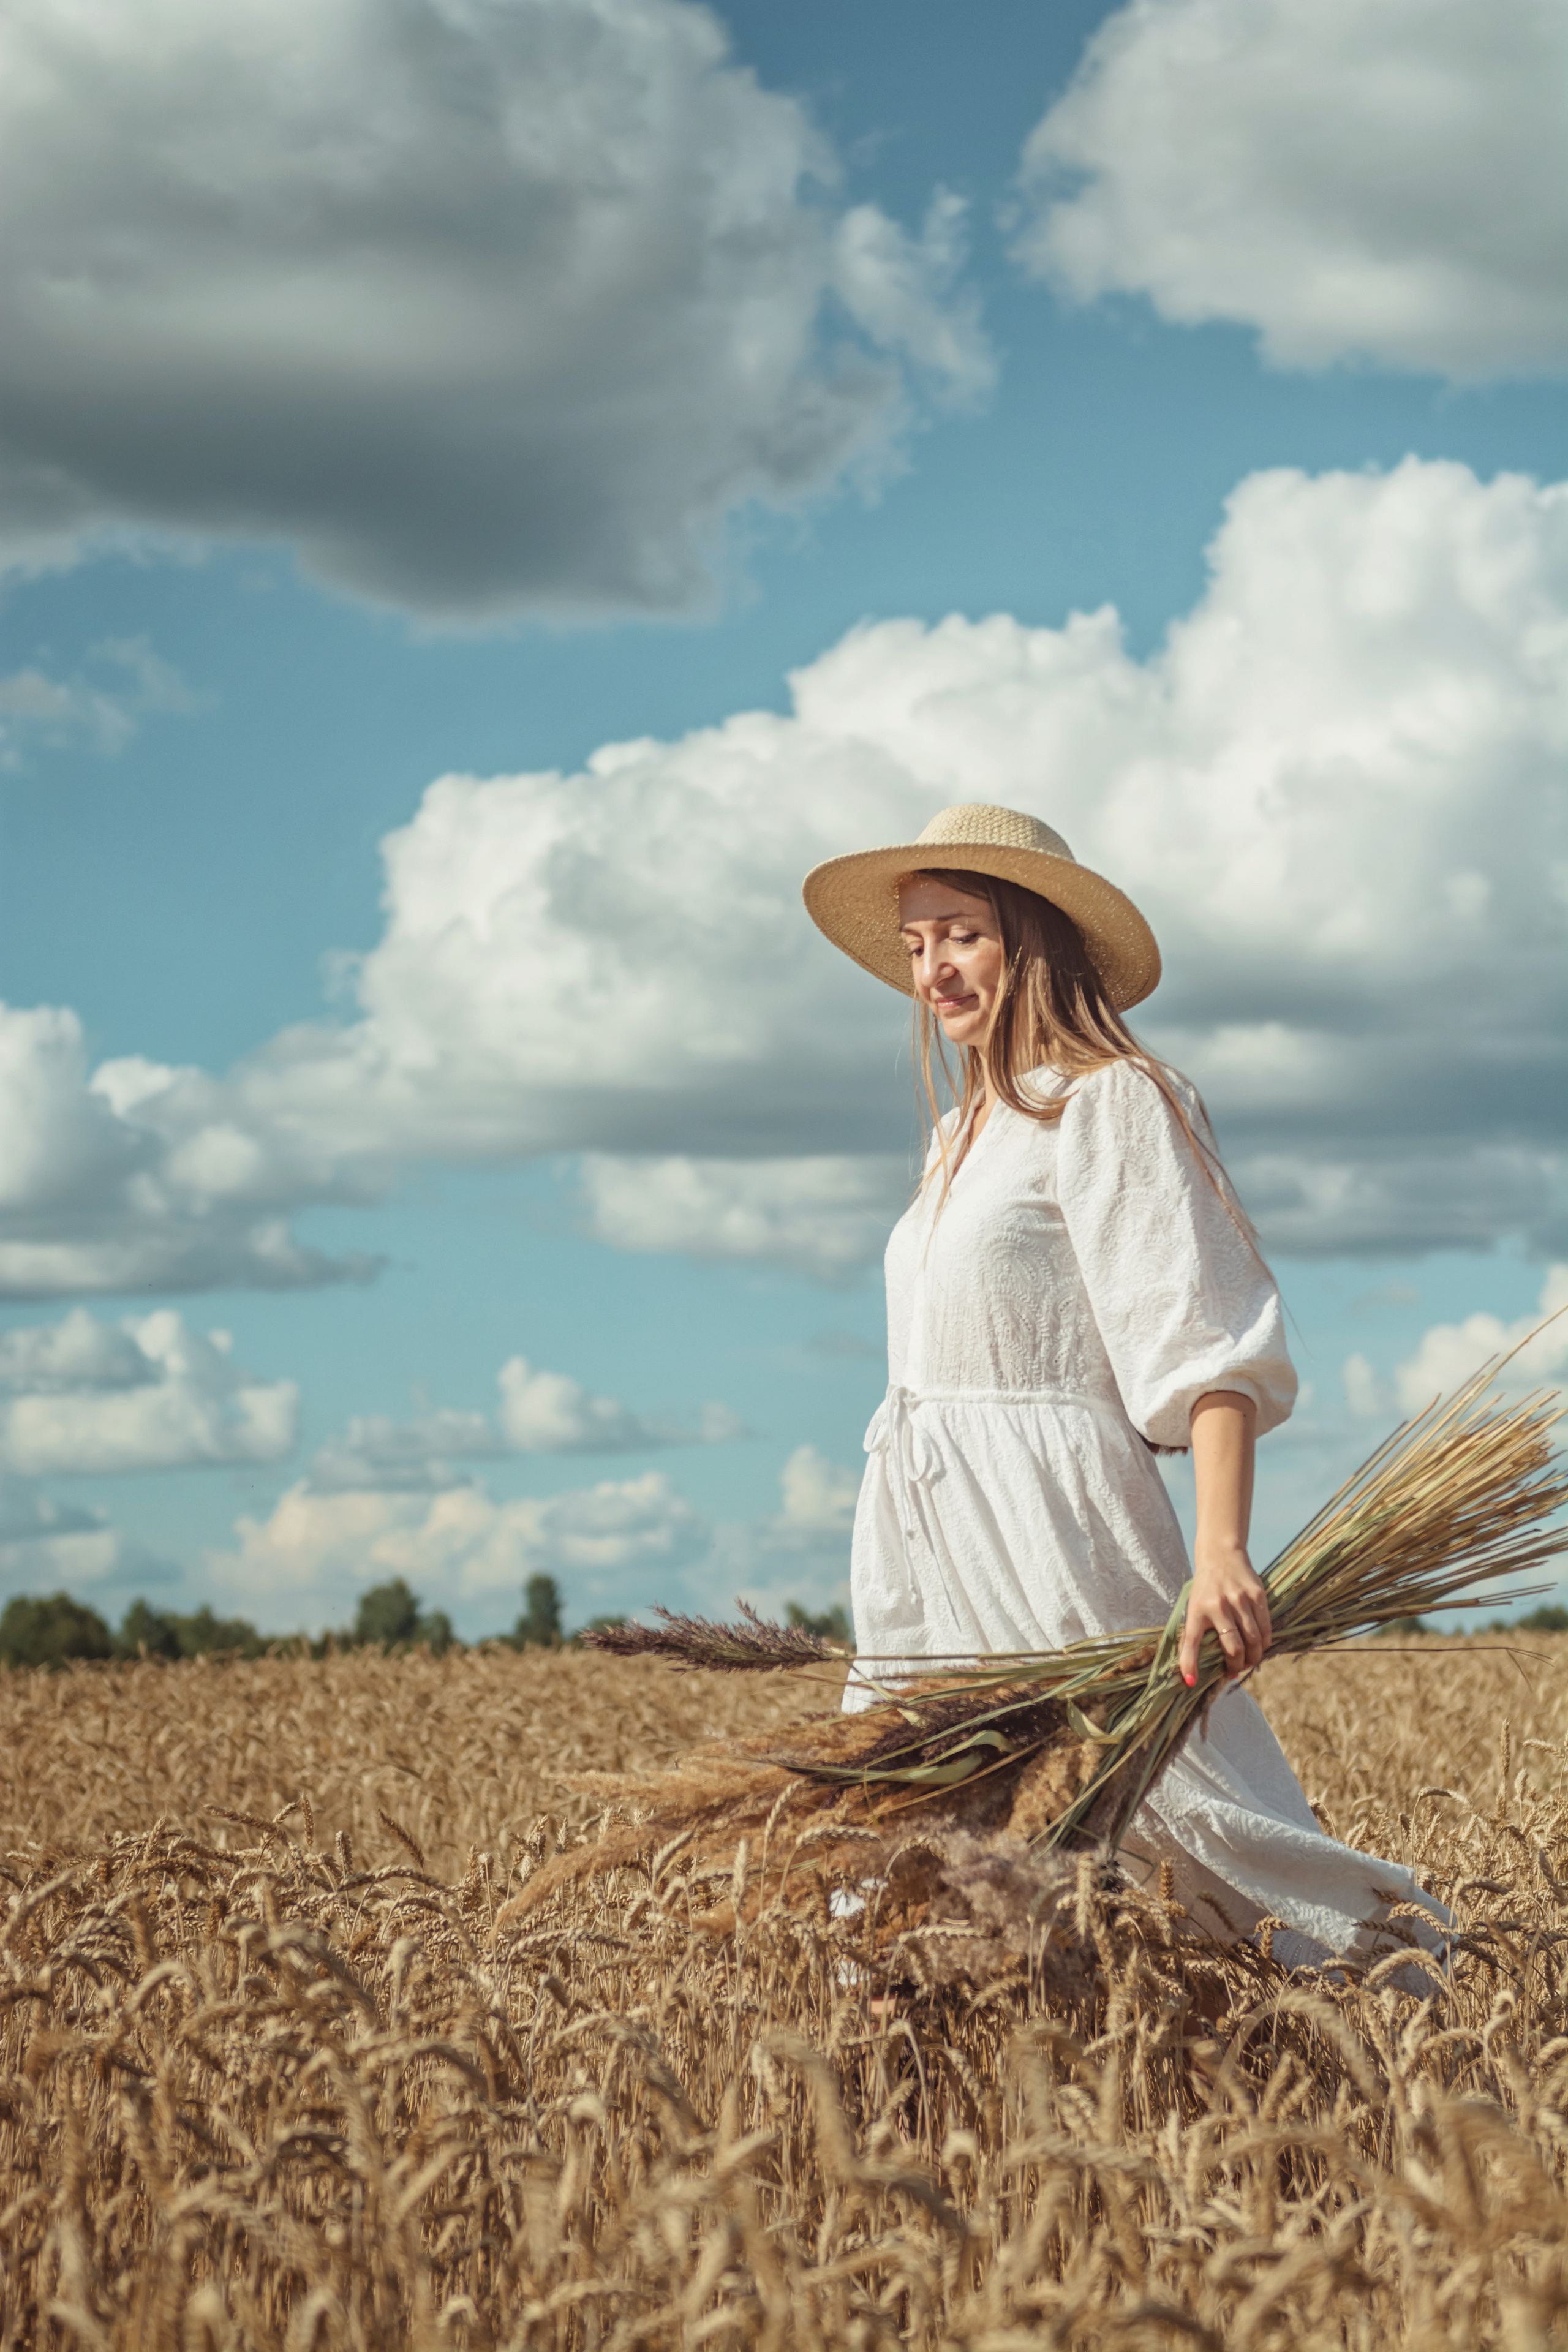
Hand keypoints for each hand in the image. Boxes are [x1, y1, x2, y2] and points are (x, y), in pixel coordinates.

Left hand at [1179, 1543, 1270, 1685]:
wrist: (1221, 1556)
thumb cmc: (1204, 1590)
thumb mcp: (1193, 1608)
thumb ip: (1193, 1635)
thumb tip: (1192, 1670)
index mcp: (1197, 1610)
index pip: (1190, 1642)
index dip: (1190, 1665)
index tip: (1190, 1683)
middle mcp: (1218, 1605)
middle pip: (1234, 1648)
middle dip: (1235, 1666)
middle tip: (1234, 1670)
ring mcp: (1239, 1600)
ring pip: (1253, 1641)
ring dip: (1252, 1658)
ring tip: (1248, 1661)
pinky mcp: (1257, 1595)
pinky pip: (1265, 1628)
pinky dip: (1264, 1644)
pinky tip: (1259, 1647)